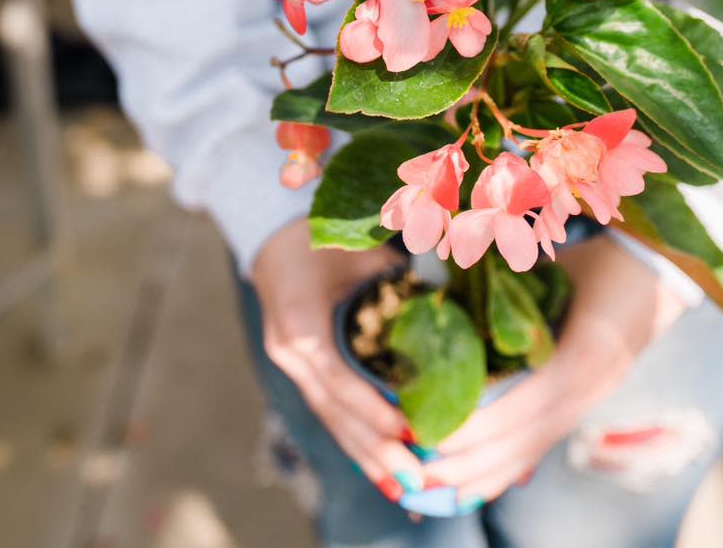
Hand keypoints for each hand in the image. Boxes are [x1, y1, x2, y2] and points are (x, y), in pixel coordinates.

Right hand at [252, 218, 422, 500]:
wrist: (276, 236)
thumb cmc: (323, 236)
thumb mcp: (359, 249)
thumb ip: (396, 274)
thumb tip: (446, 298)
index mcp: (300, 321)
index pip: (336, 377)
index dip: (370, 407)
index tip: (408, 430)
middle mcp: (288, 350)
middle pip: (332, 411)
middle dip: (373, 449)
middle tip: (415, 479)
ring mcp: (289, 363)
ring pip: (329, 418)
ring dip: (365, 454)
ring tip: (401, 487)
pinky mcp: (298, 369)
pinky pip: (328, 409)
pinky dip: (354, 436)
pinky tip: (378, 463)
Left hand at [421, 235, 685, 504]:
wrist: (662, 274)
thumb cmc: (607, 261)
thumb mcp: (561, 267)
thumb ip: (512, 286)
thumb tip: (452, 295)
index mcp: (586, 352)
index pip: (528, 405)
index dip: (482, 427)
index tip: (437, 435)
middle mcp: (591, 386)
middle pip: (528, 441)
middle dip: (474, 463)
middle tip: (422, 472)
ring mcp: (592, 398)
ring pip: (536, 449)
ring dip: (488, 473)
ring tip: (440, 486)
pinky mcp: (588, 401)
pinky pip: (546, 442)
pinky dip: (511, 465)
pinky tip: (479, 481)